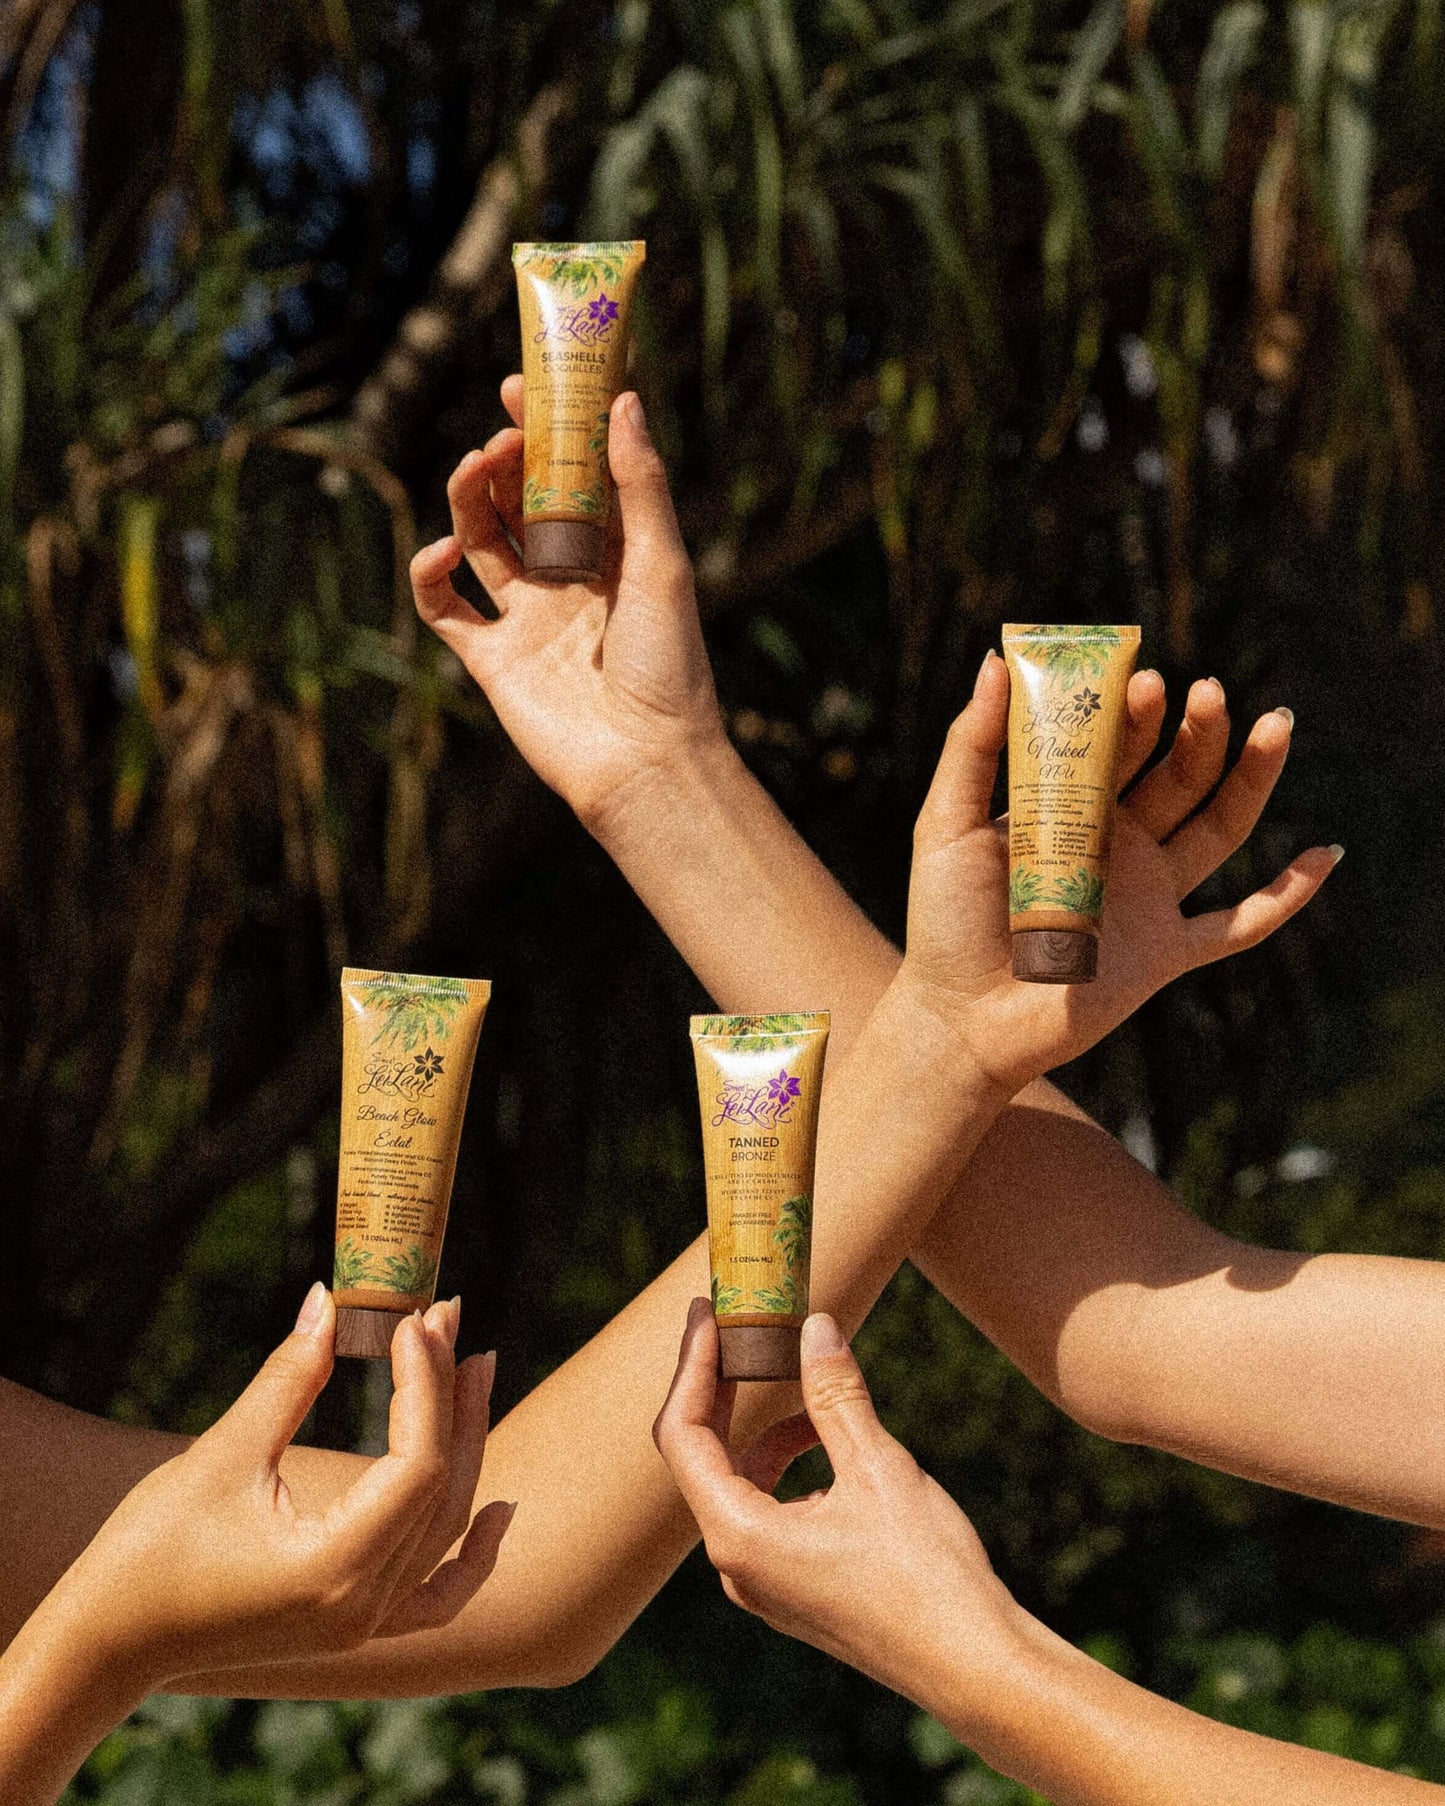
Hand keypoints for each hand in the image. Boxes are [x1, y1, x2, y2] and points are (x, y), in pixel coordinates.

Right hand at [58, 1286, 512, 1685]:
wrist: (107, 1640)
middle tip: (454, 1321)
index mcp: (336, 1570)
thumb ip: (289, 1378)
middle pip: (444, 1491)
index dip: (425, 1384)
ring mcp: (363, 1623)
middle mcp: (363, 1606)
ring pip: (446, 1530)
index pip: (419, 1464)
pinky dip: (474, 1556)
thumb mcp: (223, 1454)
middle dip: (453, 1398)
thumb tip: (329, 1300)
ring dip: (467, 1447)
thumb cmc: (149, 1550)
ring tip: (474, 1372)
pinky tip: (501, 1512)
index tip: (418, 1320)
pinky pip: (437, 1597)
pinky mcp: (352, 1624)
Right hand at [410, 378, 724, 831]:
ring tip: (477, 464)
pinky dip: (430, 574)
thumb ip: (640, 485)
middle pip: (518, 503)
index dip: (546, 434)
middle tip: (501, 430)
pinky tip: (442, 550)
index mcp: (612, 557)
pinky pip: (444, 608)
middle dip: (504, 460)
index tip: (524, 389)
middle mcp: (565, 582)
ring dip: (469, 497)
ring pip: (478, 541)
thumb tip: (625, 400)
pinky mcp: (491, 659)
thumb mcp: (663, 563)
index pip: (571, 480)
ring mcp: (525, 619)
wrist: (643, 762)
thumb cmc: (669, 667)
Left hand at [653, 1299, 1021, 1706]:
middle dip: (724, 1389)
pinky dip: (787, 1467)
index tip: (707, 1314)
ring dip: (766, 1430)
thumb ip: (835, 1395)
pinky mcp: (794, 1589)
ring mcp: (765, 1584)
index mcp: (739, 1537)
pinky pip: (768, 1511)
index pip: (684, 1435)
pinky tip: (831, 1443)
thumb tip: (813, 1328)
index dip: (694, 1367)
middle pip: (704, 1457)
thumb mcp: (878, 1467)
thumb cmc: (926, 1573)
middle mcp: (738, 1566)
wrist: (974, 1664)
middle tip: (743, 1329)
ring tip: (808, 1385)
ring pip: (741, 1484)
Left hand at [898, 658, 1338, 1090]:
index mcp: (1072, 809)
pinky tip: (1324, 854)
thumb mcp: (947, 823)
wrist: (960, 1019)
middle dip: (1195, 731)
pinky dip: (1287, 896)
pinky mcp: (1166, 953)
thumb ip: (972, 747)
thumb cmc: (944, 922)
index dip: (1135, 712)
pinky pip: (1239, 924)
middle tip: (1205, 691)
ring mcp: (1149, 897)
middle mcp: (1119, 845)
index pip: (1119, 746)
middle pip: (1178, 775)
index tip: (1142, 679)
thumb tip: (996, 661)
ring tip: (1275, 724)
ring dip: (1251, 777)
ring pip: (1220, 828)